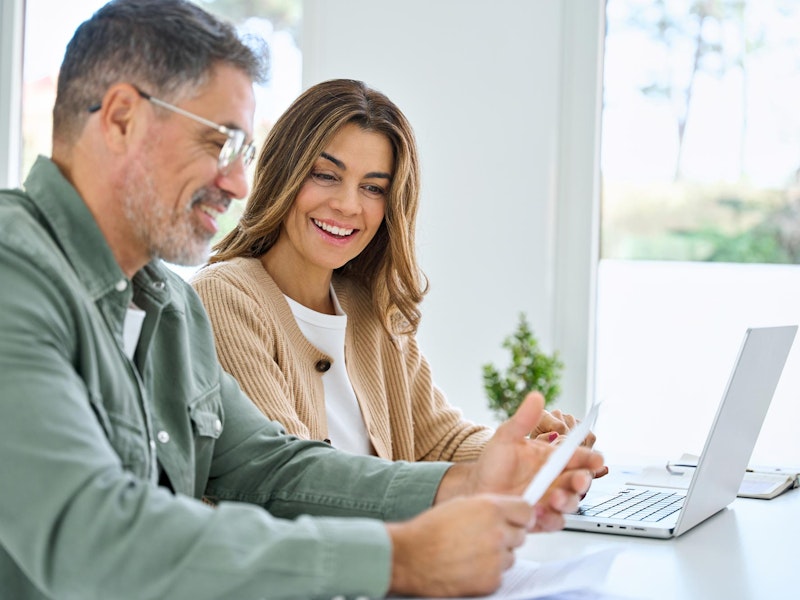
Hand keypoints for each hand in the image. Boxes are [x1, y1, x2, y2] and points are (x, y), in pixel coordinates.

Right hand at [386, 494, 534, 596]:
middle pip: (521, 536)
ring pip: (510, 557)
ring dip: (496, 556)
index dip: (520, 517)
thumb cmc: (430, 530)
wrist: (410, 557)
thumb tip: (506, 512)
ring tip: (471, 553)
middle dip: (506, 537)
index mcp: (491, 509)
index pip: (527, 511)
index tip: (516, 521)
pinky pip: (499, 576)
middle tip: (484, 538)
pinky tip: (468, 567)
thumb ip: (488, 507)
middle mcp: (498, 533)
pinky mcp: (491, 581)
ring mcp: (496, 559)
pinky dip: (487, 574)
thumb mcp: (461, 505)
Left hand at [435, 392, 604, 527]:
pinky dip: (550, 518)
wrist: (476, 488)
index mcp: (552, 458)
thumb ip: (523, 420)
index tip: (596, 459)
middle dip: (582, 481)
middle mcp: (555, 479)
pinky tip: (538, 513)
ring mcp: (549, 499)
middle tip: (576, 481)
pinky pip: (554, 521)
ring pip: (571, 503)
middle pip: (580, 481)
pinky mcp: (541, 517)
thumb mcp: (506, 438)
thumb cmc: (492, 463)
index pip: (578, 457)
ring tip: (553, 498)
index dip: (590, 458)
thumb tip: (536, 396)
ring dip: (567, 501)